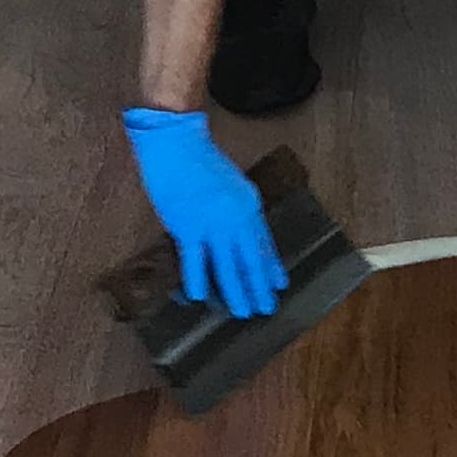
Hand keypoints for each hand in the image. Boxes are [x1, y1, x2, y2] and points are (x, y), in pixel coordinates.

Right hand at [120, 107, 287, 319]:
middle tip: (264, 309)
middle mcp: (236, 219)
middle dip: (258, 288)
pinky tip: (200, 297)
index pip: (264, 245)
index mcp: (249, 207)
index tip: (279, 286)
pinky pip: (194, 260)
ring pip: (227, 266)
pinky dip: (197, 279)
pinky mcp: (187, 227)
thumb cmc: (201, 163)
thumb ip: (240, 212)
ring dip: (234, 291)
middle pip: (250, 260)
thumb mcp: (233, 186)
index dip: (271, 268)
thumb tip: (245, 237)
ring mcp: (212, 225)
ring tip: (241, 311)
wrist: (176, 145)